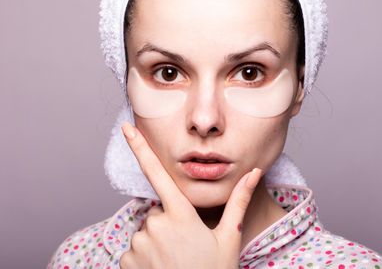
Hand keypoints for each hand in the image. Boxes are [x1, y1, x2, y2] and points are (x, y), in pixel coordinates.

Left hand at [119, 121, 261, 268]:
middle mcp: (156, 225)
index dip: (141, 148)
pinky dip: (145, 256)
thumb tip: (254, 172)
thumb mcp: (229, 238)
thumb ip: (237, 201)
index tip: (127, 127)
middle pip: (159, 211)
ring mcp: (139, 244)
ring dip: (158, 241)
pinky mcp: (127, 261)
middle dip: (170, 223)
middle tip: (188, 246)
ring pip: (147, 231)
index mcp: (181, 215)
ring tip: (176, 261)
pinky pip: (135, 249)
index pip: (159, 173)